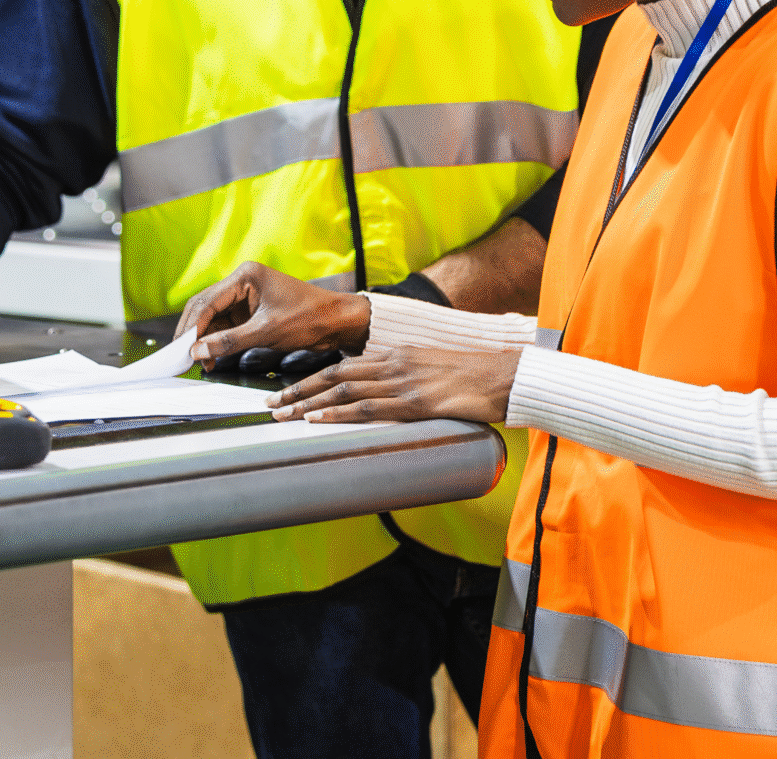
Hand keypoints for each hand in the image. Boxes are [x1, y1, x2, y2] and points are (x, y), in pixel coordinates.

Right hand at [176, 262, 372, 367]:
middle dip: (194, 333)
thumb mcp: (267, 332)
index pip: (207, 301)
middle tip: (182, 356)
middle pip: (206, 308)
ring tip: (199, 362)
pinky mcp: (252, 313)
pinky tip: (213, 358)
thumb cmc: (309, 318)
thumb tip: (198, 351)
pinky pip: (227, 327)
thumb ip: (229, 342)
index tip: (181, 348)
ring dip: (205, 340)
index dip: (192, 326)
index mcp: (246, 276)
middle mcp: (243, 283)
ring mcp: (246, 298)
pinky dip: (218, 343)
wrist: (338, 323)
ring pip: (215, 319)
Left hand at [270, 345, 520, 425]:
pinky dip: (338, 414)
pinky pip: (368, 408)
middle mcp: (392, 364)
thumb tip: (383, 395)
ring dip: (307, 404)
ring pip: (342, 391)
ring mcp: (402, 382)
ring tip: (280, 414)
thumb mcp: (432, 371)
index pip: (342, 366)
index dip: (310, 377)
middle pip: (332, 376)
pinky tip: (317, 420)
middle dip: (297, 390)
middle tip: (269, 403)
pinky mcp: (415, 402)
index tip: (286, 389)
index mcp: (395, 356)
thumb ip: (405, 379)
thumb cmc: (474, 379)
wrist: (506, 376)